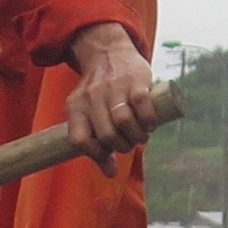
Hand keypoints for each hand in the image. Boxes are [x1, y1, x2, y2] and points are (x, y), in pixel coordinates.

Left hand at [61, 26, 164, 159]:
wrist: (108, 53)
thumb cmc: (99, 93)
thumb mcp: (88, 112)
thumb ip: (95, 142)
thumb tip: (110, 174)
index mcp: (76, 108)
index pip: (79, 140)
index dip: (96, 154)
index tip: (110, 157)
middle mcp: (92, 98)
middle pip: (106, 135)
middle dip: (122, 146)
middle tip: (129, 143)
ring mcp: (113, 88)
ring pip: (123, 121)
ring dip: (136, 136)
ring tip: (141, 136)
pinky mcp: (135, 80)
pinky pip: (142, 104)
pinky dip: (148, 120)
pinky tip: (151, 124)